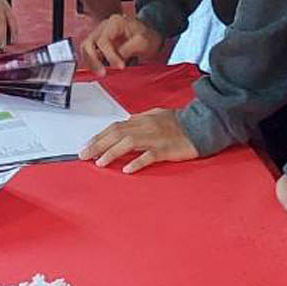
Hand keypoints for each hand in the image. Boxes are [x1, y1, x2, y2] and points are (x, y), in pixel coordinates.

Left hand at [79, 108, 197, 173]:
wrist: (202, 124)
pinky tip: (127, 170)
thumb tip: (124, 125)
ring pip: (129, 143)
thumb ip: (140, 121)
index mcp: (142, 119)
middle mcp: (145, 126)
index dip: (99, 136)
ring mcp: (156, 137)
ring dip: (112, 152)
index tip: (86, 146)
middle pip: (116, 134)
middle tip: (83, 155)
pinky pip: (150, 155)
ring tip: (99, 163)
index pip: (115, 127)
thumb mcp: (156, 116)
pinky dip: (137, 162)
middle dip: (98, 144)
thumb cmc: (179, 122)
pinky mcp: (166, 149)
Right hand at [80, 13, 162, 69]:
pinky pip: (88, 53)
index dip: (110, 55)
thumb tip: (117, 59)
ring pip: (85, 49)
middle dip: (94, 60)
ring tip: (101, 73)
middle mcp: (103, 27)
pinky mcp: (98, 44)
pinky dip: (91, 63)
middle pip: (88, 43)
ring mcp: (99, 34)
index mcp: (114, 22)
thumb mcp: (143, 42)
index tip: (120, 66)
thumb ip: (128, 50)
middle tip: (103, 73)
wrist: (149, 36)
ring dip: (90, 62)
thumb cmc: (147, 36)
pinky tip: (99, 70)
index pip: (103, 40)